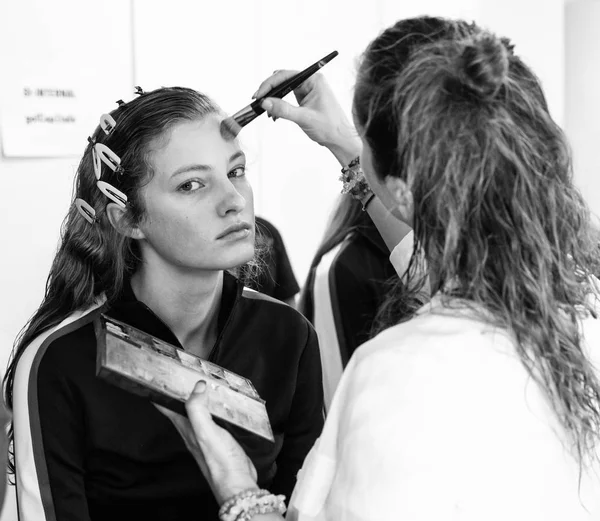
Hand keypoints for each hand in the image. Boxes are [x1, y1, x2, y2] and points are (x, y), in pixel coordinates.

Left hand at [155, 381, 257, 504]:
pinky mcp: (220, 439)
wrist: (236, 483)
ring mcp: (206, 436)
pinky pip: (212, 420)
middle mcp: (194, 432)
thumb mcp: (205, 432)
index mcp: (187, 429)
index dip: (159, 394)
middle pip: (181, 410)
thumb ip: (198, 409)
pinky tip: (219, 407)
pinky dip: (213, 410)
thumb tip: (197, 387)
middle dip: (178, 394)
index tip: (154, 381)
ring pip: (196, 414)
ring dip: (196, 401)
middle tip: (177, 379)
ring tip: (198, 387)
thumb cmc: (220, 462)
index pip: (167, 408)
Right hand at [254, 70, 361, 164]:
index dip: (270, 84)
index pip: (286, 75)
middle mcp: (310, 82)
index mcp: (314, 80)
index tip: (259, 94)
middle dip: (269, 91)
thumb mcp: (304, 118)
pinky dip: (279, 106)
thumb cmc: (330, 127)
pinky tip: (274, 115)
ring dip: (273, 99)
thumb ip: (284, 109)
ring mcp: (307, 91)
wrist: (339, 139)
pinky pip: (287, 99)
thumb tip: (266, 103)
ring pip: (284, 90)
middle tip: (258, 101)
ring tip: (266, 111)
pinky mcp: (305, 100)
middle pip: (283, 80)